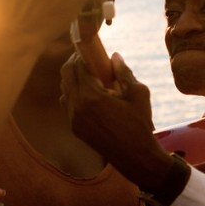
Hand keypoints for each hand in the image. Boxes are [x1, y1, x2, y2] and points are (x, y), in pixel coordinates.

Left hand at [60, 52, 171, 190]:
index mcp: (92, 97)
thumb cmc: (139, 123)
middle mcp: (77, 107)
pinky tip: (88, 93)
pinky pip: (66, 103)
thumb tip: (114, 56)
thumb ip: (124, 72)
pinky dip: (73, 93)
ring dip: (73, 78)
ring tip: (89, 75)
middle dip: (74, 63)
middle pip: (66, 75)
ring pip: (64, 89)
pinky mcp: (74, 128)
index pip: (78, 66)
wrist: (135, 156)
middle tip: (87, 59)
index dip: (82, 54)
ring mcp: (73, 119)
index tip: (90, 50)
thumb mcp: (138, 93)